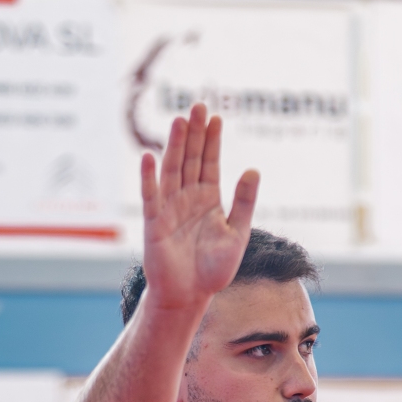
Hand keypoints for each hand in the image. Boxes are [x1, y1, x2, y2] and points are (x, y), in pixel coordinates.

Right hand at [137, 103, 259, 313]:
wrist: (190, 296)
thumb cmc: (213, 270)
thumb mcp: (236, 234)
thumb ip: (244, 202)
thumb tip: (253, 169)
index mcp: (208, 200)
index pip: (210, 163)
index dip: (212, 140)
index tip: (216, 116)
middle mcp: (187, 198)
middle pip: (190, 160)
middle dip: (194, 134)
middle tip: (198, 106)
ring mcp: (169, 208)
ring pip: (172, 171)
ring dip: (175, 147)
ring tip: (180, 121)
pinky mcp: (154, 223)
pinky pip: (151, 197)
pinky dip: (149, 178)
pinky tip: (149, 156)